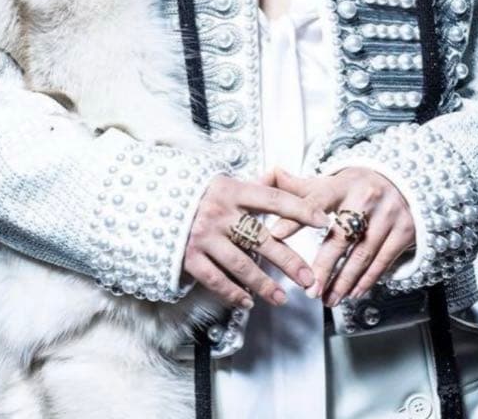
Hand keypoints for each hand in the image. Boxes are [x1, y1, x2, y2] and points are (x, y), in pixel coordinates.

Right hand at [182, 171, 330, 309]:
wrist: (154, 203)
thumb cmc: (199, 194)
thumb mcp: (225, 183)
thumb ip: (253, 188)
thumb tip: (283, 177)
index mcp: (232, 190)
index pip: (273, 199)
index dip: (300, 209)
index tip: (323, 222)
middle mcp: (219, 213)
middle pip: (261, 238)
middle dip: (288, 260)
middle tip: (309, 278)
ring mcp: (204, 236)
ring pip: (241, 264)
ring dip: (264, 284)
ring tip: (283, 297)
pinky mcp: (190, 257)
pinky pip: (216, 280)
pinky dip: (233, 293)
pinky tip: (248, 301)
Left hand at [268, 165, 415, 306]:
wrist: (402, 181)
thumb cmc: (356, 186)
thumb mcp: (330, 182)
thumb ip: (297, 186)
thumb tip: (266, 175)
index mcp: (342, 185)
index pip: (314, 201)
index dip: (295, 218)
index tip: (276, 234)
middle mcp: (366, 198)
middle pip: (341, 235)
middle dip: (324, 266)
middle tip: (309, 288)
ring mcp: (387, 215)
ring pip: (362, 253)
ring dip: (344, 281)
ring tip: (327, 298)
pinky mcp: (403, 231)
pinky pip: (383, 261)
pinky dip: (366, 280)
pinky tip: (352, 293)